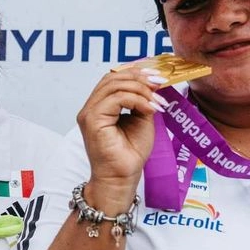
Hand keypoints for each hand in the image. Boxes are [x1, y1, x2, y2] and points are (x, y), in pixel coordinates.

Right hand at [76, 66, 167, 199]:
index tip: (158, 75)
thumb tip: (154, 83)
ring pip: (115, 85)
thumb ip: (142, 101)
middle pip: (113, 77)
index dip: (135, 71)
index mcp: (100, 106)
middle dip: (140, 77)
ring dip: (141, 89)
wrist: (122, 178)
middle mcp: (91, 107)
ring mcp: (89, 113)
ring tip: (158, 100)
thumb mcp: (141, 120)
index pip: (114, 78)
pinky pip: (116, 98)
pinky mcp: (92, 120)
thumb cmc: (130, 154)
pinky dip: (137, 100)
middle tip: (160, 83)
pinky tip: (150, 109)